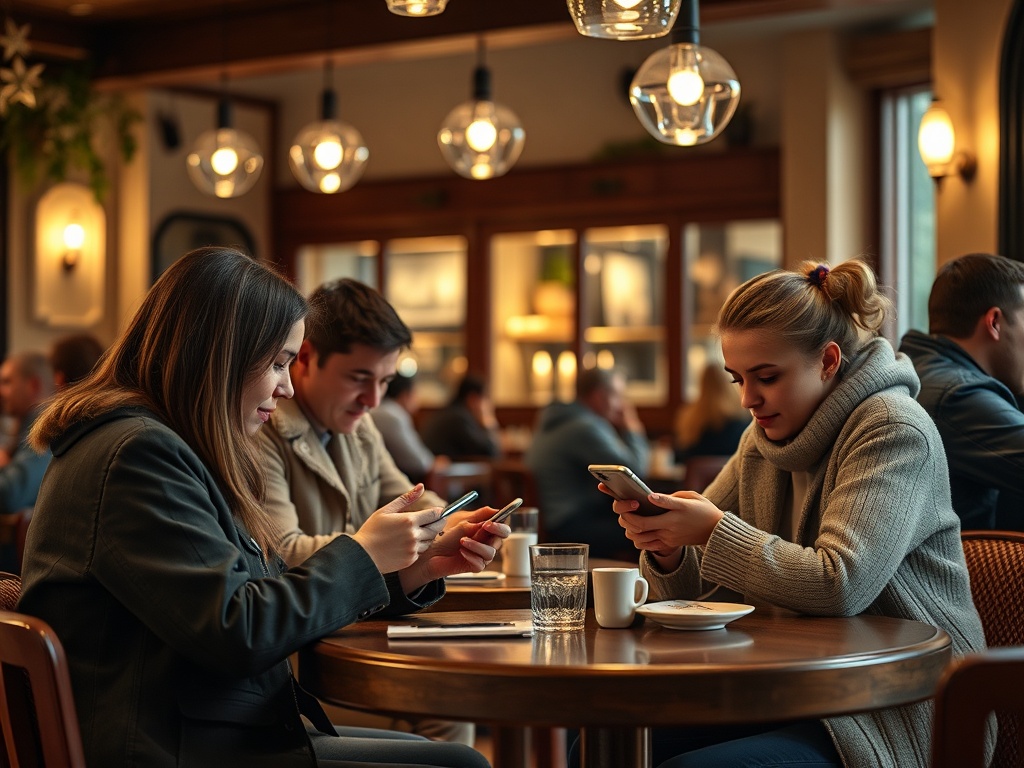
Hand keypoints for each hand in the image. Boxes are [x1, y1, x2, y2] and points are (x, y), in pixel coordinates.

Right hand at [351, 485, 442, 574]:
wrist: (362, 555)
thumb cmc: (372, 530)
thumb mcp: (386, 510)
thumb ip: (406, 498)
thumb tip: (421, 486)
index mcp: (409, 520)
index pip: (435, 514)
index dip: (439, 512)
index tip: (438, 511)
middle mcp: (414, 535)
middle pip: (437, 528)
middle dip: (437, 523)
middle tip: (432, 520)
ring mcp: (413, 548)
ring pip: (430, 540)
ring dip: (428, 535)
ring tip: (416, 531)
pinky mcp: (411, 559)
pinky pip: (422, 551)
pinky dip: (419, 546)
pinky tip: (408, 543)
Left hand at [399, 507, 510, 591]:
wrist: (428, 550)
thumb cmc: (445, 533)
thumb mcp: (461, 520)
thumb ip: (479, 516)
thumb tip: (496, 510)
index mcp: (485, 528)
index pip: (502, 525)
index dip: (501, 523)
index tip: (492, 519)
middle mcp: (486, 541)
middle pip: (502, 538)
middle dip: (495, 531)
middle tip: (484, 526)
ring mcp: (481, 554)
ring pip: (491, 552)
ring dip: (478, 545)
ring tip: (463, 540)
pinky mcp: (473, 566)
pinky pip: (480, 563)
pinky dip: (471, 556)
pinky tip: (461, 551)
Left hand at [602, 485, 722, 554]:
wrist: (716, 530)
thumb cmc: (704, 509)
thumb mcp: (690, 497)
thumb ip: (668, 498)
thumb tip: (650, 498)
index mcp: (675, 514)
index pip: (648, 516)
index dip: (634, 511)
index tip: (630, 502)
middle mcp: (670, 528)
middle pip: (640, 527)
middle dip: (627, 519)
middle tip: (625, 510)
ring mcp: (669, 538)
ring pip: (641, 539)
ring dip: (631, 530)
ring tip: (630, 519)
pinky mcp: (670, 544)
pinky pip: (648, 546)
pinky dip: (639, 539)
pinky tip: (639, 530)